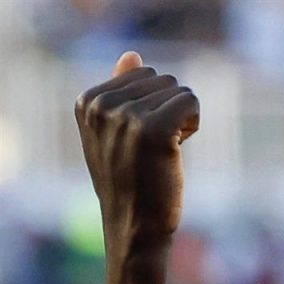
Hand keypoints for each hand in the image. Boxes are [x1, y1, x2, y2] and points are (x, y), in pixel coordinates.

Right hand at [75, 52, 199, 251]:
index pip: (141, 73)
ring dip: (181, 118)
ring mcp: (126, 116)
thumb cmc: (130, 183)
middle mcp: (102, 104)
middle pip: (162, 79)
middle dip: (168, 109)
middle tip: (155, 148)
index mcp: (87, 100)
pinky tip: (179, 147)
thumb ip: (121, 92)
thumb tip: (132, 54)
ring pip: (179, 90)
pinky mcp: (153, 129)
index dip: (152, 106)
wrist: (135, 226)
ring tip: (163, 151)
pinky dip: (194, 121)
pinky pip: (191, 101)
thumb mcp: (114, 134)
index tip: (139, 139)